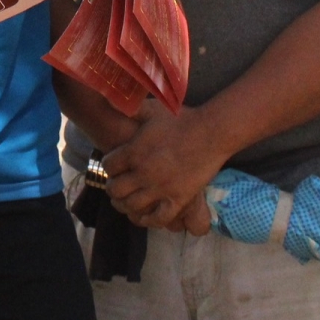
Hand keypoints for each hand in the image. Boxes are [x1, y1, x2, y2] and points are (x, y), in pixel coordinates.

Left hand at [101, 101, 229, 230]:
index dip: (108, 167)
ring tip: (125, 202)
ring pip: (132, 206)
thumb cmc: (181, 119)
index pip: (108, 166)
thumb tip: (110, 98)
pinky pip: (158, 218)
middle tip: (116, 187)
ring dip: (125, 205)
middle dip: (112, 189)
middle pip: (115, 190)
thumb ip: (130, 109)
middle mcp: (143, 173)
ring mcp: (160, 188)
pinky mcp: (178, 199)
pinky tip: (145, 217)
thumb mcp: (152, 109)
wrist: (211, 132)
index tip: (113, 167)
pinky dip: (148, 220)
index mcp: (134, 152)